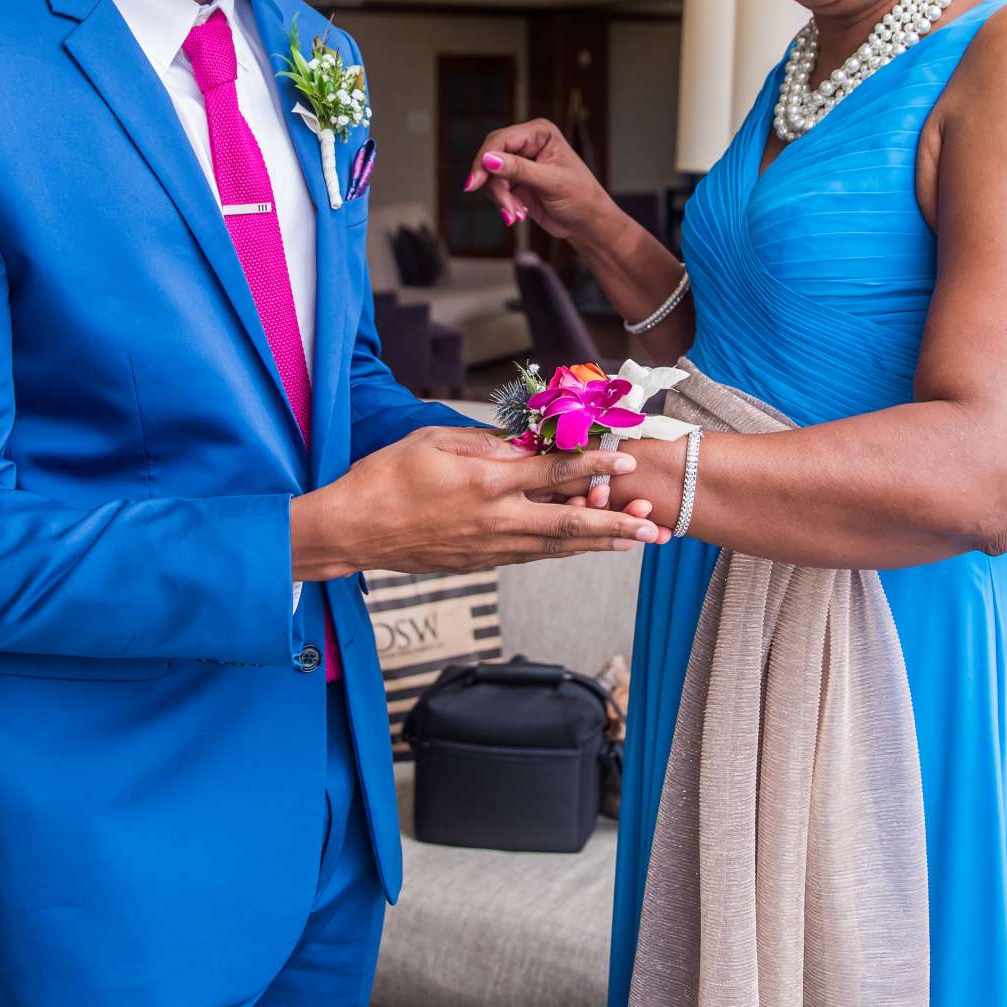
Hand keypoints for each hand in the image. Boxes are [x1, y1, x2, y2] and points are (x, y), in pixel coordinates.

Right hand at [297, 427, 663, 576]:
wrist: (352, 532)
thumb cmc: (385, 478)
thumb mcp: (433, 442)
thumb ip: (483, 443)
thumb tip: (524, 442)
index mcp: (486, 484)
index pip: (553, 472)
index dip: (595, 464)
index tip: (627, 458)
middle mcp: (496, 520)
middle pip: (569, 522)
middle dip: (617, 523)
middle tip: (654, 524)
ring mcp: (490, 547)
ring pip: (557, 546)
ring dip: (600, 543)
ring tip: (636, 540)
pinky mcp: (480, 563)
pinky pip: (533, 556)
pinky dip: (564, 551)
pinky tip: (583, 547)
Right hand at [462, 120, 617, 240]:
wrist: (587, 223)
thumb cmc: (581, 198)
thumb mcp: (551, 183)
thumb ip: (519, 169)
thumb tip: (489, 159)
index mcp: (540, 133)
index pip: (501, 140)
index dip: (485, 160)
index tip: (475, 183)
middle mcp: (528, 143)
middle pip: (490, 157)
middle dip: (495, 185)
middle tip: (507, 208)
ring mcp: (520, 163)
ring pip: (490, 177)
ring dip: (501, 199)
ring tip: (518, 214)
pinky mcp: (515, 181)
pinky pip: (495, 190)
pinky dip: (504, 205)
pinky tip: (519, 214)